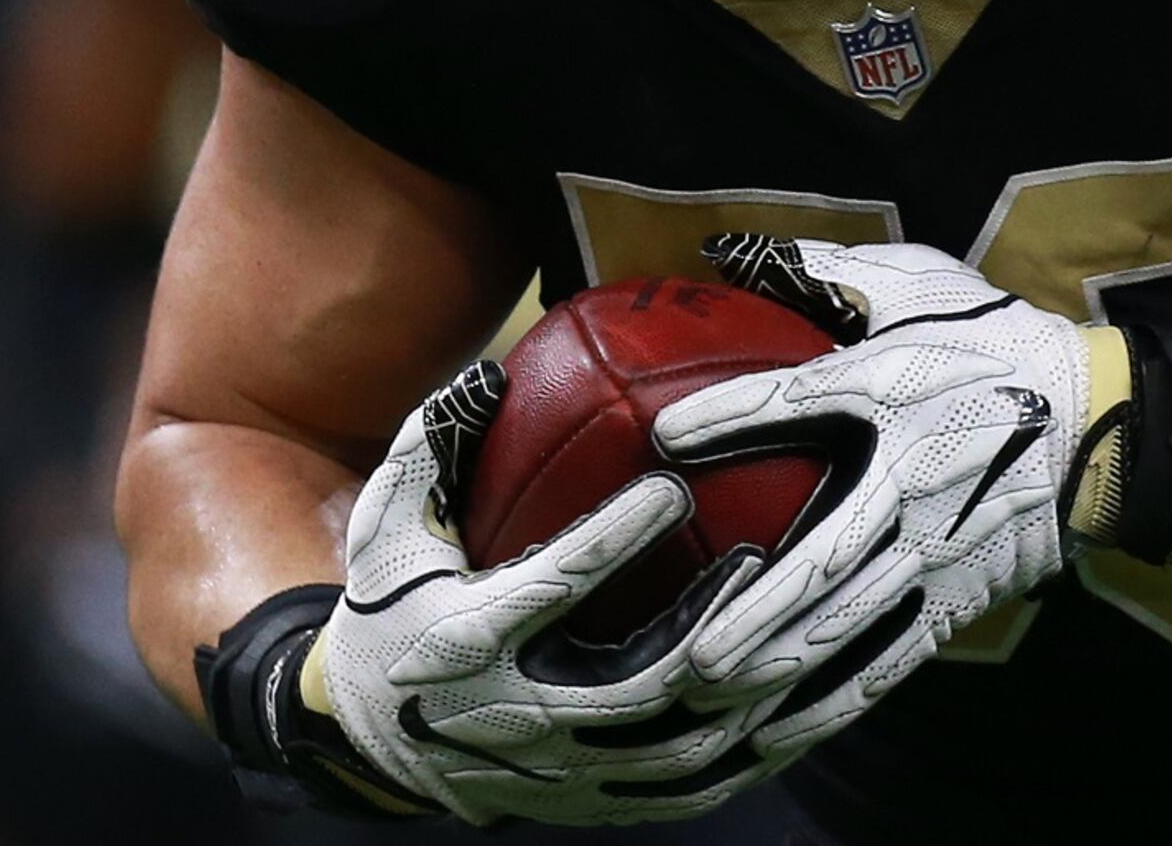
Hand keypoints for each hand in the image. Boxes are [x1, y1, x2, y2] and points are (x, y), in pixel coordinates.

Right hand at [249, 362, 776, 824]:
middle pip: (628, 688)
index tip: (673, 487)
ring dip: (742, 695)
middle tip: (764, 561)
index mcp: (460, 641)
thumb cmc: (391, 605)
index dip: (610, 542)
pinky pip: (688, 792)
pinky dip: (750, 752)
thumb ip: (434, 445)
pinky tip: (804, 698)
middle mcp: (509, 719)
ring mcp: (556, 775)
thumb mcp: (389, 526)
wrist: (366, 741)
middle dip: (704, 627)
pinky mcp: (592, 807)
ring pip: (672, 752)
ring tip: (800, 626)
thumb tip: (496, 369)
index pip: (545, 590)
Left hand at [650, 238, 1096, 762]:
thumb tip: (731, 250)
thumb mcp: (920, 286)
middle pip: (827, 556)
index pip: (803, 400)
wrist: (1102, 418)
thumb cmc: (994, 345)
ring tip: (714, 699)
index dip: (733, 418)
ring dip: (782, 666)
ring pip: (853, 622)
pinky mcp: (958, 594)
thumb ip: (827, 271)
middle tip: (691, 650)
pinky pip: (888, 656)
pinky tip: (775, 730)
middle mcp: (914, 480)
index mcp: (898, 392)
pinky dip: (831, 699)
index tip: (666, 437)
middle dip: (757, 611)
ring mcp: (939, 547)